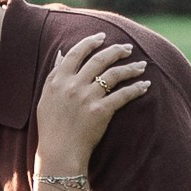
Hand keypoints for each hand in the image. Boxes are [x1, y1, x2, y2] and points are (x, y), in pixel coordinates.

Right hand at [32, 31, 148, 181]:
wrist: (59, 153)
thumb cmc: (51, 127)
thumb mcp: (46, 97)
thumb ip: (54, 74)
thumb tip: (61, 53)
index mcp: (58, 80)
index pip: (76, 53)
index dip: (90, 42)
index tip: (101, 37)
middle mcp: (73, 85)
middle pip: (99, 60)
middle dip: (116, 50)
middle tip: (127, 47)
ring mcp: (87, 98)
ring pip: (114, 74)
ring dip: (130, 68)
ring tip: (141, 65)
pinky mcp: (101, 111)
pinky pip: (123, 95)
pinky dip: (136, 88)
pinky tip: (145, 85)